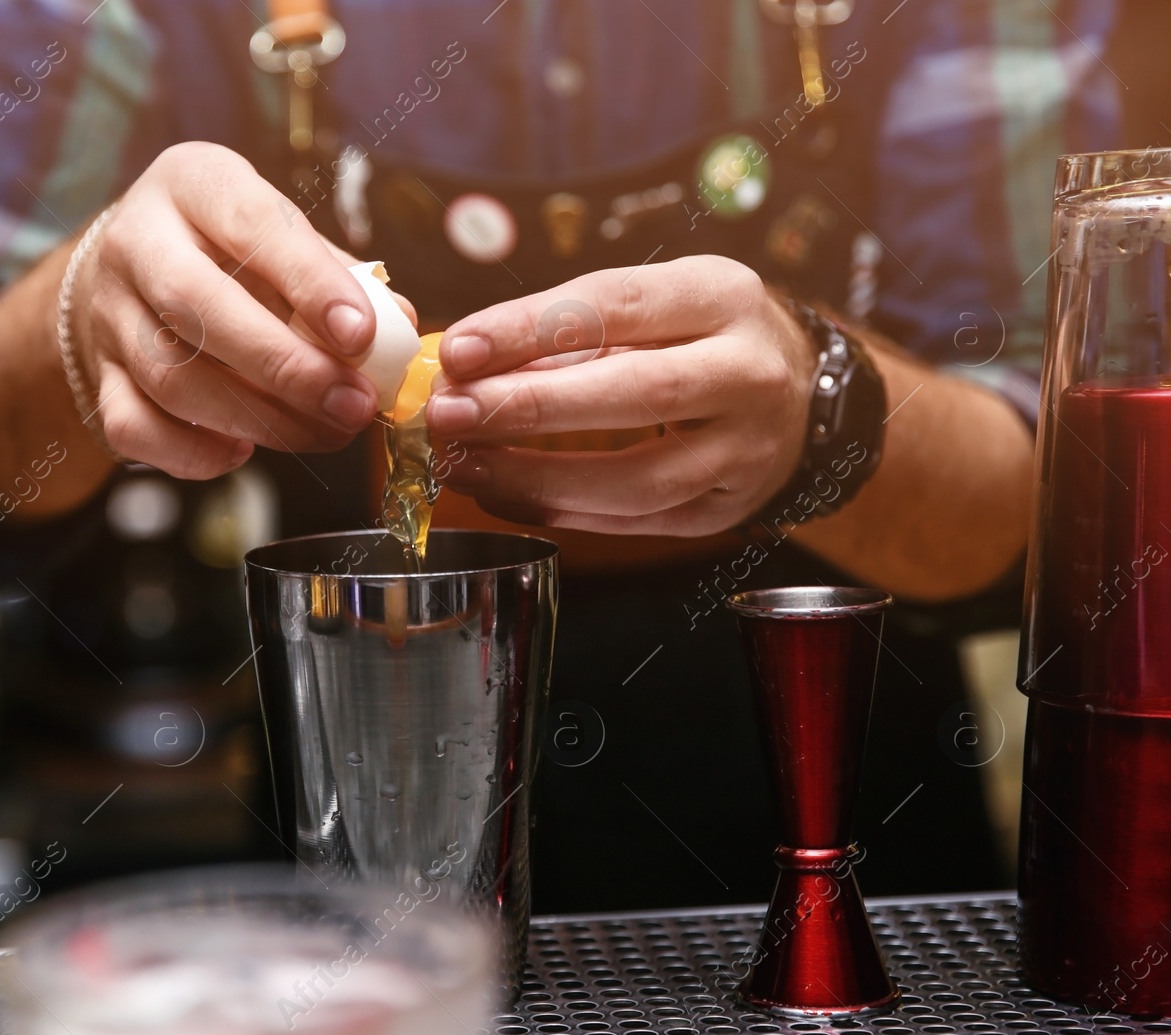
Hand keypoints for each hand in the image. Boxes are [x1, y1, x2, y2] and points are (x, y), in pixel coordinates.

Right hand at [72, 142, 381, 477]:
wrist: (127, 271)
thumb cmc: (228, 252)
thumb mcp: (280, 235)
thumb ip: (341, 277)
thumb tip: (401, 330)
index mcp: (193, 184)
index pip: (252, 225)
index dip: (310, 283)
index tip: (362, 337)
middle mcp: (136, 242)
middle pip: (197, 307)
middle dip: (285, 367)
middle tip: (351, 405)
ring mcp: (108, 314)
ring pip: (171, 378)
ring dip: (256, 418)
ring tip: (322, 432)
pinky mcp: (97, 377)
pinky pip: (134, 428)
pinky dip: (192, 453)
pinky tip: (242, 452)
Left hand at [424, 256, 817, 535]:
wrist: (800, 393)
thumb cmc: (703, 334)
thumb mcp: (657, 301)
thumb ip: (572, 327)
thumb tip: (467, 364)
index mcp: (723, 297)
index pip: (618, 307)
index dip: (530, 329)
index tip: (459, 349)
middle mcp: (748, 373)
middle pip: (637, 393)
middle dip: (530, 407)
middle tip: (451, 413)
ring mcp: (745, 451)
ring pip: (638, 479)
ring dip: (537, 477)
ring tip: (464, 463)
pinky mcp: (726, 510)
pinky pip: (636, 521)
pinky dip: (562, 511)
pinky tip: (503, 493)